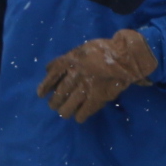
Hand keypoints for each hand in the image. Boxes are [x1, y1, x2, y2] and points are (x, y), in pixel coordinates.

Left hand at [39, 29, 156, 122]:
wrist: (125, 56)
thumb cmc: (104, 50)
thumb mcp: (81, 49)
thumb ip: (66, 59)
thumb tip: (49, 69)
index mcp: (70, 61)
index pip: (52, 76)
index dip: (44, 87)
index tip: (40, 95)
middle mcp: (75, 75)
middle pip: (59, 94)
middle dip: (54, 102)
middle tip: (54, 106)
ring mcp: (85, 88)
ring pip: (68, 106)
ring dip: (64, 111)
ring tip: (65, 112)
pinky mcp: (97, 98)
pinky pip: (83, 112)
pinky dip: (79, 116)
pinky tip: (79, 117)